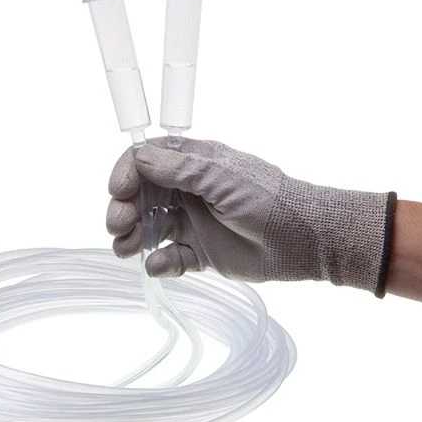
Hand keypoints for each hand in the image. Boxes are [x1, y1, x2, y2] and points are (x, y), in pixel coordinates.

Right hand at [107, 138, 394, 293]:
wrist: (303, 240)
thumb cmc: (268, 200)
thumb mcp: (222, 178)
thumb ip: (180, 169)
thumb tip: (138, 156)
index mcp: (194, 165)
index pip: (147, 161)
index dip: (127, 173)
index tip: (118, 190)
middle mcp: (189, 191)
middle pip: (142, 196)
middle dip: (125, 209)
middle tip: (118, 225)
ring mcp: (194, 223)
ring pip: (151, 228)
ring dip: (133, 237)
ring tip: (125, 249)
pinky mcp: (202, 253)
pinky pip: (171, 257)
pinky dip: (160, 262)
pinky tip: (160, 265)